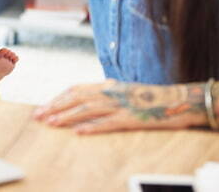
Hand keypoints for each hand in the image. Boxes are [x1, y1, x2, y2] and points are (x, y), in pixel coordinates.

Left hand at [33, 79, 206, 134]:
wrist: (180, 100)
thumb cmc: (152, 98)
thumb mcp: (125, 91)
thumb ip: (106, 93)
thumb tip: (86, 99)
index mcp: (108, 85)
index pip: (76, 90)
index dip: (58, 98)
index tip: (43, 107)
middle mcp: (111, 92)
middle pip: (77, 98)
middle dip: (55, 106)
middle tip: (38, 116)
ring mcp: (121, 104)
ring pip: (88, 109)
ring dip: (67, 116)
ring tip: (51, 123)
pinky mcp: (132, 118)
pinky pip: (108, 123)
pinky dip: (92, 127)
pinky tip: (79, 132)